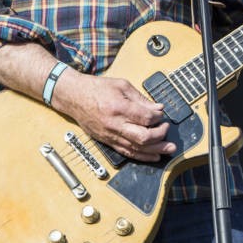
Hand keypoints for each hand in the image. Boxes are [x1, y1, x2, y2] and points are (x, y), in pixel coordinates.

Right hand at [55, 72, 175, 161]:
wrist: (74, 97)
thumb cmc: (96, 88)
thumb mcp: (122, 85)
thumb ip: (141, 99)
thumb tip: (158, 109)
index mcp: (119, 107)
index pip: (146, 118)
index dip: (158, 117)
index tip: (161, 114)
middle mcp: (115, 124)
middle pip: (143, 137)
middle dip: (160, 136)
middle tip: (167, 129)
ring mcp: (110, 135)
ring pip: (136, 149)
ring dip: (155, 151)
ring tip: (169, 149)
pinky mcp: (107, 142)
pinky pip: (127, 153)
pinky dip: (141, 156)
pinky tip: (153, 156)